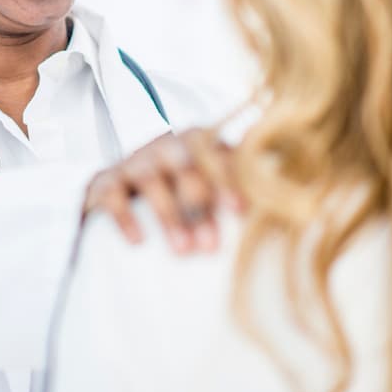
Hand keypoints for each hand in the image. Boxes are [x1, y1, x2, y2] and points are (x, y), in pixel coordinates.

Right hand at [81, 129, 241, 252]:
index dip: (226, 179)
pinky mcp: (103, 182)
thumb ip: (245, 178)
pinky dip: (124, 216)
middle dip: (199, 204)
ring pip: (150, 179)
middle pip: (183, 165)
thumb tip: (288, 182)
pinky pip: (111, 194)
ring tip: (182, 250)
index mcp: (196, 142)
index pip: (213, 152)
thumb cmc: (185, 193)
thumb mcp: (213, 183)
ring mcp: (131, 161)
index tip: (239, 211)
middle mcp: (164, 146)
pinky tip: (137, 241)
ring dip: (168, 215)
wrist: (128, 194)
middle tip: (211, 246)